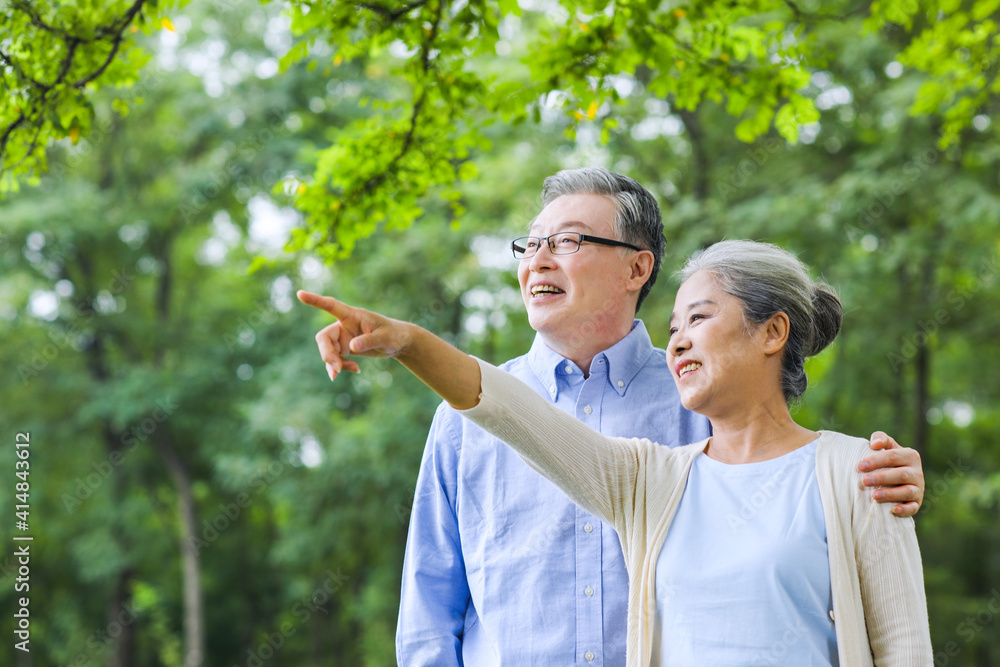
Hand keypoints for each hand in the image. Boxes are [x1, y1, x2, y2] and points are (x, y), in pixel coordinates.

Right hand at [297, 291, 412, 380]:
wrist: (398, 342)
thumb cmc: (394, 335)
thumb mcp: (385, 338)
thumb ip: (369, 341)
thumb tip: (351, 348)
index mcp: (353, 316)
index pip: (331, 306)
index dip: (315, 301)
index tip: (300, 294)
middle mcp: (344, 325)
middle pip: (323, 338)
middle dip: (327, 354)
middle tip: (336, 370)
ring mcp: (343, 337)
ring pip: (327, 351)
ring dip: (335, 364)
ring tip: (354, 370)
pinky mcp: (344, 348)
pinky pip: (334, 359)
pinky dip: (340, 367)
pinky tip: (356, 370)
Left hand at [858, 431, 924, 517]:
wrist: (898, 479)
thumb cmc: (887, 460)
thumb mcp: (887, 447)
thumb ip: (881, 439)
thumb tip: (875, 444)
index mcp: (910, 456)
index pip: (892, 457)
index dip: (875, 461)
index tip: (859, 466)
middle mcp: (917, 472)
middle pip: (901, 474)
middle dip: (881, 478)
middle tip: (864, 481)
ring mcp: (918, 488)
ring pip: (907, 491)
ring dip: (890, 494)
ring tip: (873, 496)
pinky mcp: (917, 503)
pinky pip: (913, 507)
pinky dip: (904, 510)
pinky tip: (892, 510)